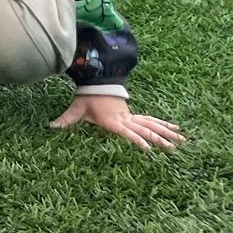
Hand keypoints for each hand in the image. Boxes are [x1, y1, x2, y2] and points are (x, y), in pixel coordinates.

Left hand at [49, 93, 184, 150]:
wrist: (95, 82)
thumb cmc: (86, 98)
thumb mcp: (76, 109)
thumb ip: (65, 120)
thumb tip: (49, 127)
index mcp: (112, 121)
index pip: (126, 132)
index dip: (136, 140)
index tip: (147, 149)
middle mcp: (125, 119)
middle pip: (145, 129)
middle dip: (159, 139)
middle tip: (173, 149)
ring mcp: (131, 116)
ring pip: (152, 124)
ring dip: (166, 132)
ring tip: (182, 140)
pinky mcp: (133, 114)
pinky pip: (151, 120)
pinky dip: (163, 124)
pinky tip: (175, 128)